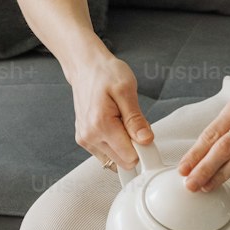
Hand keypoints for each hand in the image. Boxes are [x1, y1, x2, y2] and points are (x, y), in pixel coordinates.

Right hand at [70, 49, 153, 169]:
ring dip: (124, 147)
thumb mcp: (126, 90)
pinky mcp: (84, 140)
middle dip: (134, 148)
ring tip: (122, 122)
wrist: (85, 67)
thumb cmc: (106, 74)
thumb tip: (146, 140)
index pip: (130, 157)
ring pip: (115, 161)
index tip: (146, 134)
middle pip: (123, 162)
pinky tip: (115, 127)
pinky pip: (106, 155)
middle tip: (134, 125)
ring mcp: (85, 140)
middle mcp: (90, 136)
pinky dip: (115, 145)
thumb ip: (136, 119)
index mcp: (101, 125)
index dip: (144, 148)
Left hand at [178, 91, 229, 190]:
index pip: (212, 131)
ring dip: (218, 174)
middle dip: (203, 166)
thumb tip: (199, 155)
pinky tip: (224, 180)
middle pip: (223, 146)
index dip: (196, 152)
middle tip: (189, 182)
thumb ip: (227, 129)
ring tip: (203, 185)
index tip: (183, 167)